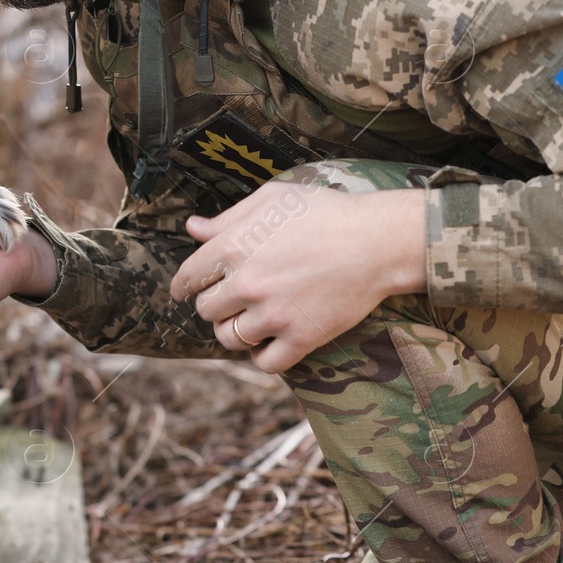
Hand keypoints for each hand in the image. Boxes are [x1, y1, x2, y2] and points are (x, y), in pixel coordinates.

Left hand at [168, 183, 426, 373]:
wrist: (379, 240)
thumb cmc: (326, 212)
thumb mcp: (272, 199)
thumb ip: (228, 218)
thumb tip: (192, 229)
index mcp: (232, 247)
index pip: (188, 278)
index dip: (184, 287)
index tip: (186, 292)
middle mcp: (247, 284)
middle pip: (206, 311)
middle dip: (214, 306)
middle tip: (229, 302)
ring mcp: (273, 314)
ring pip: (230, 339)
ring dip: (234, 332)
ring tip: (247, 322)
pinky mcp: (301, 338)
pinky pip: (265, 363)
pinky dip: (261, 357)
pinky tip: (267, 344)